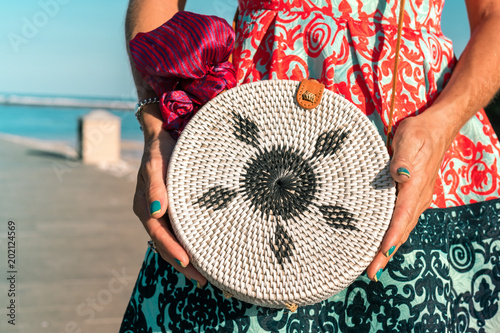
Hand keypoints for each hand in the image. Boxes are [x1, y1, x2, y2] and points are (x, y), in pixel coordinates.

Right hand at [133, 105, 206, 287]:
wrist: (162, 137)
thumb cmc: (159, 150)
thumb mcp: (155, 164)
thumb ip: (155, 185)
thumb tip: (157, 211)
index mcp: (145, 207)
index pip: (159, 235)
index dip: (172, 250)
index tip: (188, 263)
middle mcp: (153, 214)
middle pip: (167, 245)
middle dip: (183, 263)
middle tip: (203, 279)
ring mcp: (163, 213)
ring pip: (174, 241)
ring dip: (188, 258)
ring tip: (206, 274)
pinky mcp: (174, 209)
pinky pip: (181, 232)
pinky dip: (190, 244)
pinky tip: (203, 253)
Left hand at [365, 112, 448, 281]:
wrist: (436, 129)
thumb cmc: (418, 133)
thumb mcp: (408, 139)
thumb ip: (402, 158)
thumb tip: (400, 175)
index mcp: (414, 186)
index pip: (402, 216)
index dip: (392, 237)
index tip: (382, 254)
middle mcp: (417, 197)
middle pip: (401, 230)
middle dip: (386, 253)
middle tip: (370, 273)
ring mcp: (415, 199)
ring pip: (401, 228)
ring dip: (388, 248)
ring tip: (372, 267)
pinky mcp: (410, 196)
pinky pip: (400, 220)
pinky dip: (391, 235)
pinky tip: (380, 243)